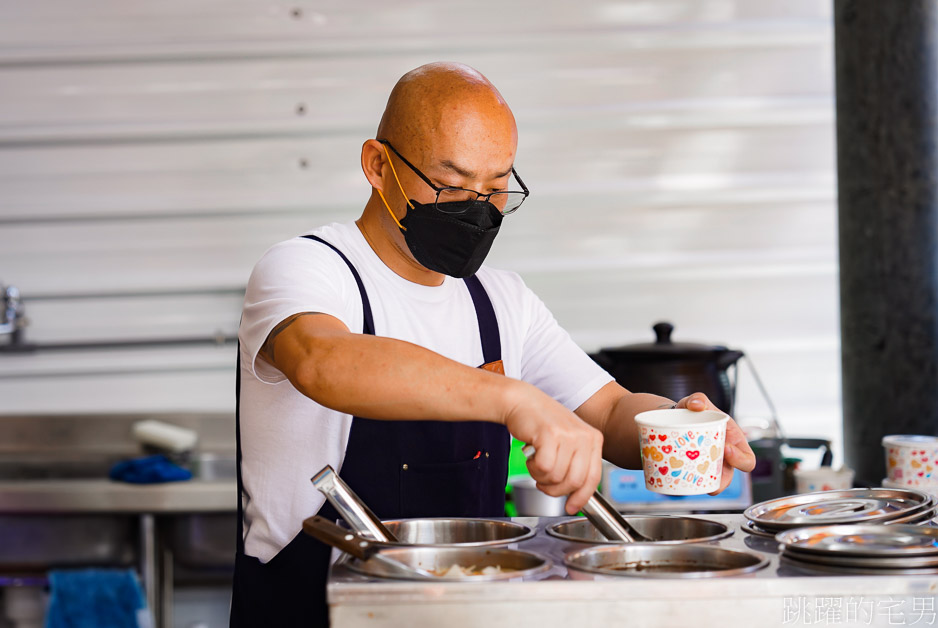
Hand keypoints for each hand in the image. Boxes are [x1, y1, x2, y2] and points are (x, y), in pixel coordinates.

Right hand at [502, 381, 603, 514]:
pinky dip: (533, 469)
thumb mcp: (569, 441)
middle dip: (556, 490)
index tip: (571, 507)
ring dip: (541, 478)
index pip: (593, 478)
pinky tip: (532, 458)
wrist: (523, 402)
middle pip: (574, 482)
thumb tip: (577, 497)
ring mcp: (568, 435)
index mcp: (594, 439)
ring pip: (557, 477)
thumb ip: (577, 465)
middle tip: (544, 483)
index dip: (581, 497)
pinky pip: (543, 468)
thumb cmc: (543, 424)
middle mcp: (584, 436)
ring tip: (537, 464)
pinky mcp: (550, 435)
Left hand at [673, 392, 755, 494]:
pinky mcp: (692, 472)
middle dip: (720, 478)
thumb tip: (696, 405)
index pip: (748, 460)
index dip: (740, 459)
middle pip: (727, 478)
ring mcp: (708, 467)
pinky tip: (676, 479)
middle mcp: (723, 459)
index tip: (726, 448)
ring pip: (710, 485)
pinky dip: (686, 484)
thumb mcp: (698, 402)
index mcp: (734, 443)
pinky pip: (693, 484)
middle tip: (705, 465)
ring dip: (702, 485)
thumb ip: (698, 398)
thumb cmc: (694, 412)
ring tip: (689, 477)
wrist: (675, 419)